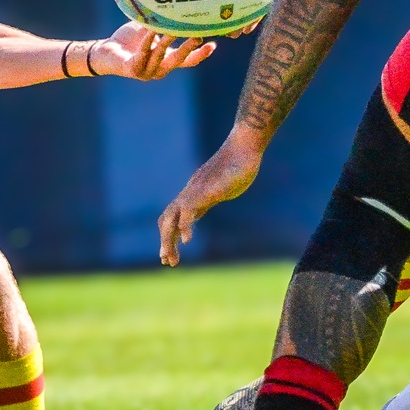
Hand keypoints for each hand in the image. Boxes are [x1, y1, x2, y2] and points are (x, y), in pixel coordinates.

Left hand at [88, 23, 216, 80]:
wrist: (104, 52)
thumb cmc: (129, 40)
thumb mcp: (149, 28)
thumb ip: (161, 20)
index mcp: (166, 61)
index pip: (189, 61)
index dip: (201, 54)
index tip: (214, 43)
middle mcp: (160, 70)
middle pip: (180, 61)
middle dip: (189, 49)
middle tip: (198, 36)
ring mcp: (147, 72)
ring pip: (161, 56)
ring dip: (168, 42)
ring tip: (173, 29)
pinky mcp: (133, 70)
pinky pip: (143, 54)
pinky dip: (148, 42)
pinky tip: (151, 31)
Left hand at [158, 134, 264, 265]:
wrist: (244, 147)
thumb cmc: (238, 165)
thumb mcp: (222, 186)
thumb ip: (214, 195)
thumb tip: (214, 197)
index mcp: (194, 195)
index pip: (173, 217)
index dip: (170, 235)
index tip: (171, 255)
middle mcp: (190, 193)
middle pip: (167, 219)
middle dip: (165, 241)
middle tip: (167, 262)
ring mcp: (196, 191)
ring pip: (172, 217)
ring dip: (169, 239)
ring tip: (170, 258)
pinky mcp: (206, 190)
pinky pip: (189, 209)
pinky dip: (185, 225)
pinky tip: (186, 240)